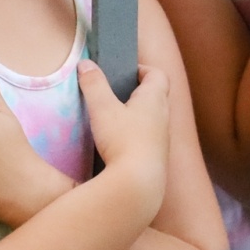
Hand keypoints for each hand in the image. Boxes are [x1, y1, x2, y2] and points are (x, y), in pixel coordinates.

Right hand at [77, 60, 169, 217]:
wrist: (138, 185)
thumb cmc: (123, 140)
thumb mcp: (102, 108)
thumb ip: (93, 84)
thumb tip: (85, 63)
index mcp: (155, 99)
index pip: (158, 75)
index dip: (143, 69)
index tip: (125, 71)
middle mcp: (164, 117)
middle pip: (156, 96)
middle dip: (137, 91)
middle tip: (115, 93)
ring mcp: (162, 140)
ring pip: (152, 119)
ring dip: (137, 115)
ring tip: (113, 118)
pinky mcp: (157, 159)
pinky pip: (148, 139)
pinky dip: (136, 135)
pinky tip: (117, 144)